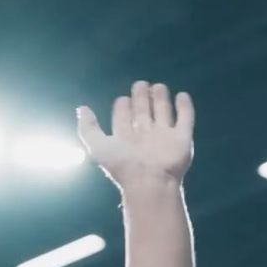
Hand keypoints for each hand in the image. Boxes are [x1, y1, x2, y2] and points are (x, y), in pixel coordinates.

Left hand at [76, 81, 193, 189]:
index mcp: (125, 136)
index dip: (122, 105)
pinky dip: (185, 107)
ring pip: (163, 111)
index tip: (122, 100)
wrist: (149, 182)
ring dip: (160, 97)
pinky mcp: (182, 138)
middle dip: (141, 96)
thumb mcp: (97, 146)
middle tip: (140, 84)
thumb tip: (81, 108)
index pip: (123, 114)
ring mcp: (164, 135)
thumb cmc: (122, 165)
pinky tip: (182, 95)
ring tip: (158, 86)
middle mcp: (144, 133)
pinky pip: (186, 119)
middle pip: (142, 109)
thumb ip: (88, 128)